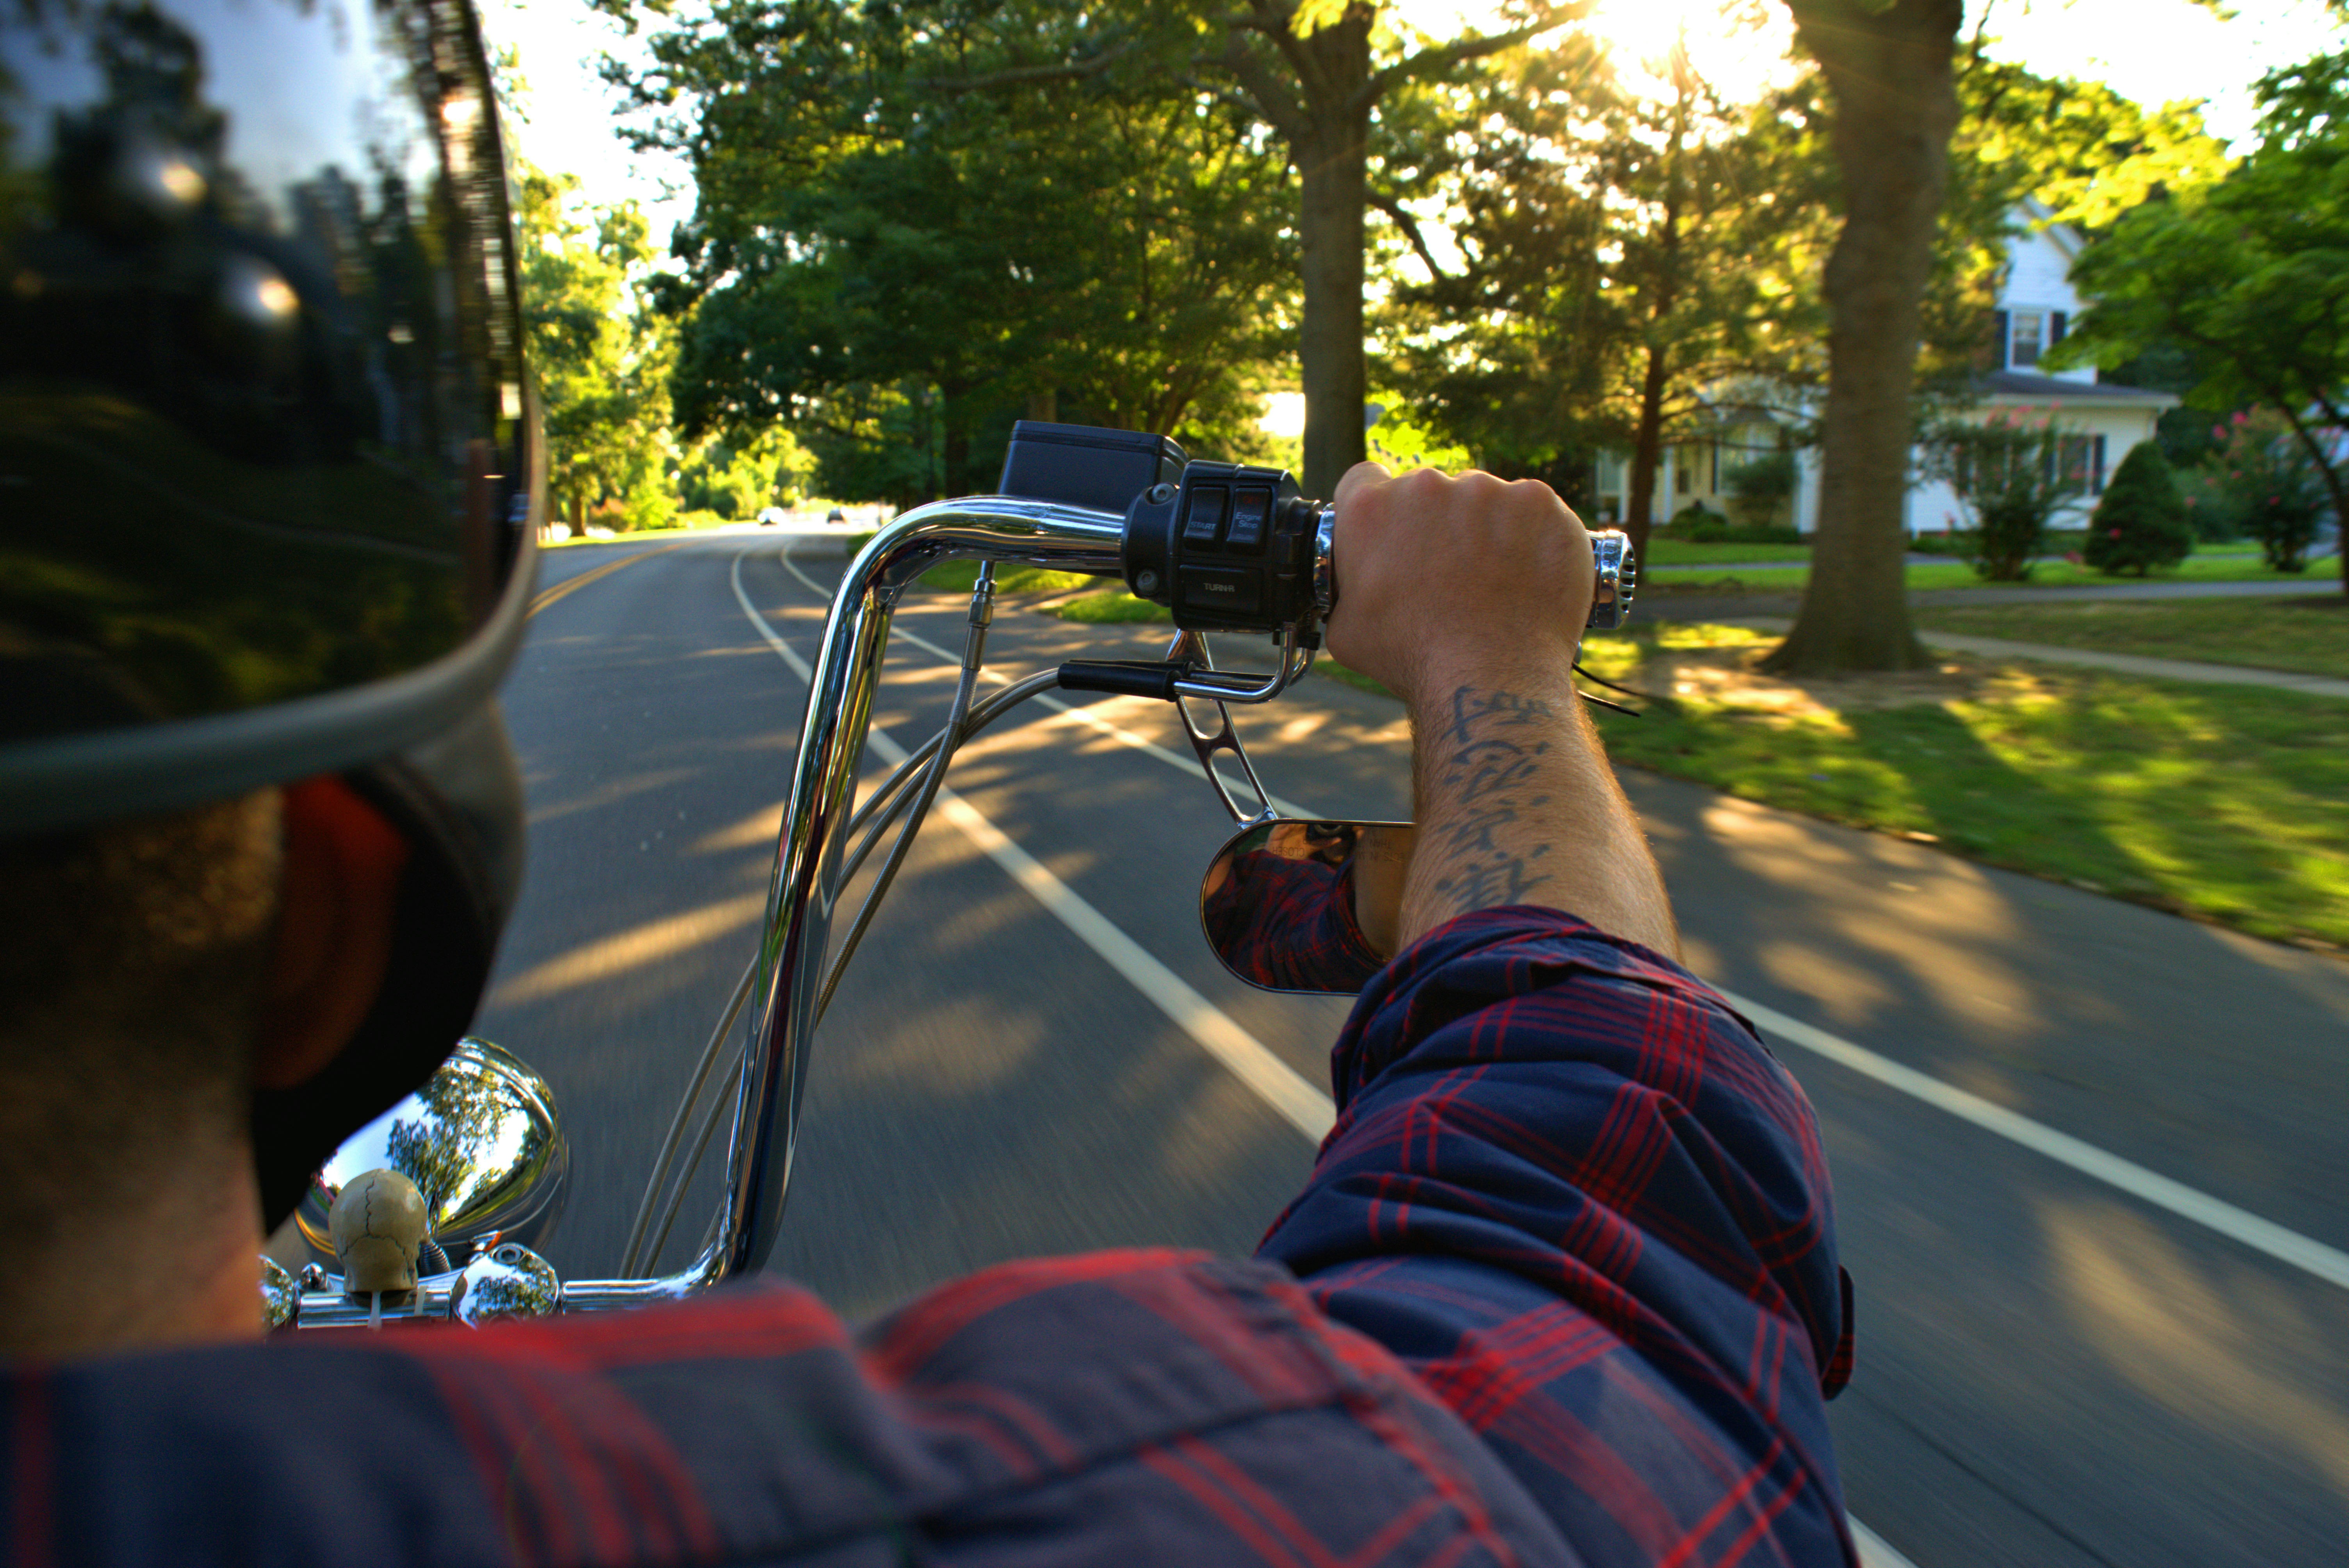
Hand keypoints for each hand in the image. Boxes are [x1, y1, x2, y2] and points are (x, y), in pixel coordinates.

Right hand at [1324, 463, 1595, 710]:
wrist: (1489, 679)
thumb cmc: (1414, 658)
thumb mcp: (1345, 628)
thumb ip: (1346, 584)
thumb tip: (1356, 580)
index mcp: (1370, 508)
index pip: (1367, 481)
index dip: (1382, 512)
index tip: (1398, 537)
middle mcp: (1426, 486)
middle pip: (1430, 491)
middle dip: (1437, 525)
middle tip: (1450, 574)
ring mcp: (1488, 490)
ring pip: (1484, 500)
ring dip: (1486, 530)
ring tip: (1494, 582)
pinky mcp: (1539, 503)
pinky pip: (1533, 512)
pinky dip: (1532, 538)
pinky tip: (1527, 577)